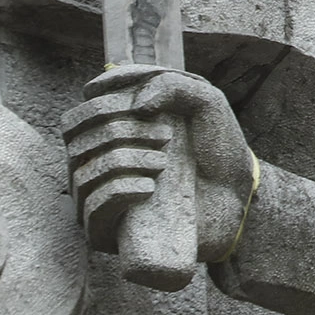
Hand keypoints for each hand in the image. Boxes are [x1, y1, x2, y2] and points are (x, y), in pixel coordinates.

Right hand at [63, 65, 256, 262]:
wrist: (238, 197)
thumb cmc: (218, 148)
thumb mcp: (204, 102)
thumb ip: (172, 84)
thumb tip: (137, 103)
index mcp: (112, 132)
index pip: (80, 114)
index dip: (106, 102)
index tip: (146, 106)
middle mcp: (98, 163)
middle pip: (75, 140)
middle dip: (119, 129)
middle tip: (166, 136)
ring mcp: (99, 198)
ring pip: (83, 171)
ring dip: (124, 160)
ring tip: (163, 164)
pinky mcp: (109, 230)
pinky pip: (93, 207)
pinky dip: (120, 191)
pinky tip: (150, 188)